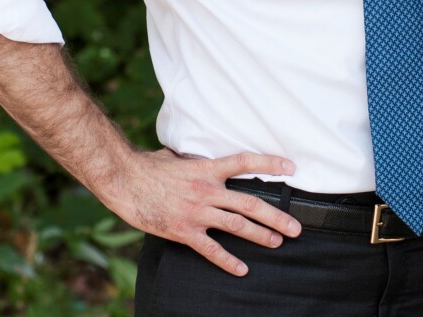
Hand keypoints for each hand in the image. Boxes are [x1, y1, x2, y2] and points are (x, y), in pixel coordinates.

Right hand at [111, 148, 301, 275]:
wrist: (126, 181)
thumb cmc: (150, 166)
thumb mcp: (178, 155)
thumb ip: (196, 159)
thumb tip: (202, 153)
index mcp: (207, 168)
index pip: (245, 162)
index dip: (269, 164)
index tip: (290, 168)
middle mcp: (207, 190)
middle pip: (249, 202)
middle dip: (275, 216)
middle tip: (296, 226)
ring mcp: (197, 212)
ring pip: (236, 225)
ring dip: (260, 235)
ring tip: (278, 242)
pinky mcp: (184, 231)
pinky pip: (211, 249)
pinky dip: (227, 260)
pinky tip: (241, 268)